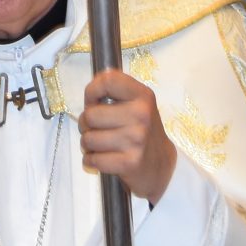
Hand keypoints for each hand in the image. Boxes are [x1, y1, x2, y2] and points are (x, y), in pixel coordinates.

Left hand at [80, 68, 177, 204]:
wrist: (160, 165)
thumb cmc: (140, 131)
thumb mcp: (135, 104)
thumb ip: (114, 92)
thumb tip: (89, 93)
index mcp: (142, 96)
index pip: (107, 81)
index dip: (91, 91)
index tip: (92, 103)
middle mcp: (141, 115)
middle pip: (90, 115)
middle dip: (85, 125)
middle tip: (95, 129)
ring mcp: (137, 139)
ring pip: (88, 139)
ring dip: (87, 145)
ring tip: (99, 145)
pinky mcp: (130, 162)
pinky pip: (93, 159)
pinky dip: (91, 161)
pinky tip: (101, 159)